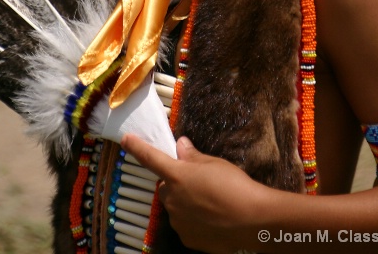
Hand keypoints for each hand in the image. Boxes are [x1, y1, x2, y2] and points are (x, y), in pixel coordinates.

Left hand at [121, 133, 265, 253]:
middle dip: (177, 183)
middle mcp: (171, 199)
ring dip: (186, 202)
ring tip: (211, 202)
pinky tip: (213, 218)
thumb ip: (192, 156)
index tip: (126, 139)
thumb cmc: (233, 185)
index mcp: (176, 175)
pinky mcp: (188, 238)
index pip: (150, 158)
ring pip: (176, 206)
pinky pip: (186, 224)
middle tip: (199, 182)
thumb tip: (180, 146)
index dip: (137, 147)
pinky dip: (194, 220)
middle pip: (166, 186)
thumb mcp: (213, 163)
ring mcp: (178, 221)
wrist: (251, 220)